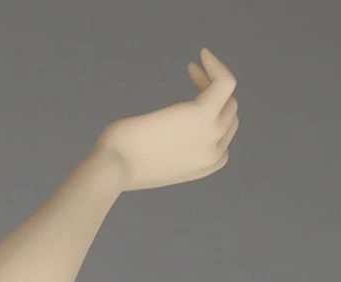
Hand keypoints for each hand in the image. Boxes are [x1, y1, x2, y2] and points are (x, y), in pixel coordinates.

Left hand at [95, 48, 238, 191]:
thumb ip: (168, 150)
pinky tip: (203, 54)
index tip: (189, 101)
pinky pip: (224, 81)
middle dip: (212, 94)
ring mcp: (210, 134)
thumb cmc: (119, 164)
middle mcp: (213, 153)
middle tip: (193, 76)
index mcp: (204, 166)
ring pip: (228, 98)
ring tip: (193, 68)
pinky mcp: (202, 113)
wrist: (111, 168)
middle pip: (228, 114)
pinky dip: (217, 65)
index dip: (212, 115)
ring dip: (212, 79)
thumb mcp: (152, 161)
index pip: (222, 135)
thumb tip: (163, 135)